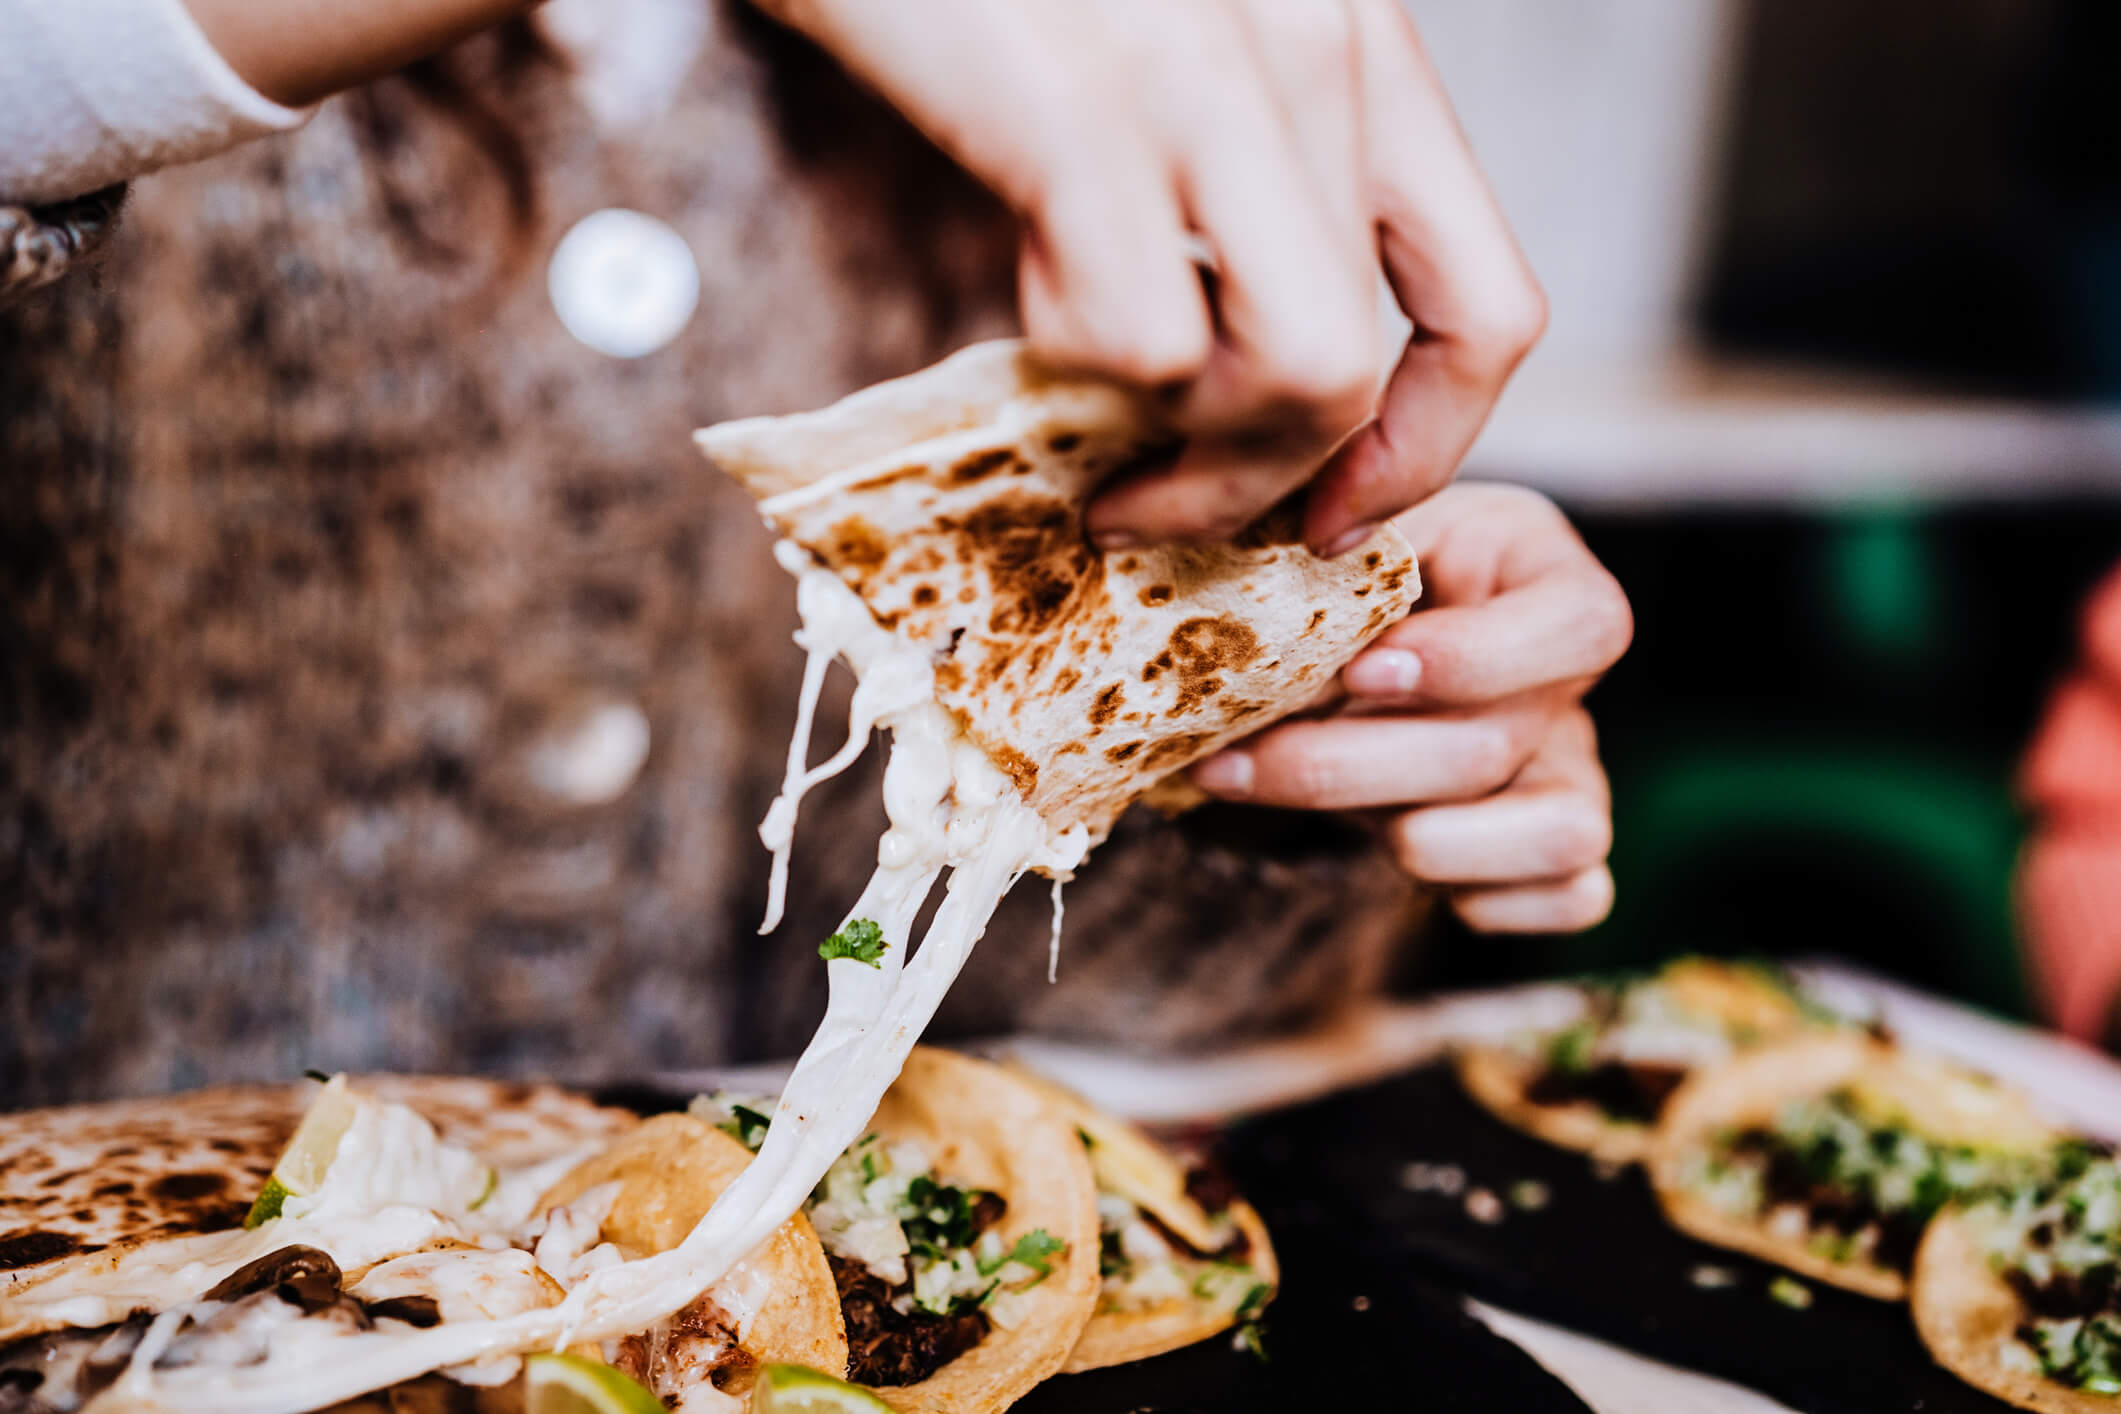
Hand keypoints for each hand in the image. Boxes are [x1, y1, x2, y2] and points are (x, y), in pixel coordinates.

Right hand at [757, 0, 1544, 554]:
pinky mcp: (1088, 109)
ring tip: (1077, 388)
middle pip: (1366, 372)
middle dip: (1258, 487)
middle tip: (1151, 505)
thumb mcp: (1183, 49)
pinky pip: (1137, 341)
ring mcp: (1213, 80)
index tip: (1332, 512)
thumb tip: (1242, 376)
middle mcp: (1320, 52)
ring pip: (1288, 376)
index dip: (1426, 446)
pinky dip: (1064, 359)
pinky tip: (1018, 274)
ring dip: (1169, 441)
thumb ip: (1251, 180)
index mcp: (1360, 43)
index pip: (1488, 306)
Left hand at [1188, 483, 1630, 932]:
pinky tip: (1383, 847)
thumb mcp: (1341, 541)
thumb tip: (1283, 603)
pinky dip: (1480, 896)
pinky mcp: (1563, 852)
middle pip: (1498, 747)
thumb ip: (1333, 555)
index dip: (1473, 660)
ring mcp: (1577, 771)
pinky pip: (1572, 899)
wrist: (1345, 651)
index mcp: (1544, 577)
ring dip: (1414, 839)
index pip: (1582, 625)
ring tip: (1306, 804)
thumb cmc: (1347, 580)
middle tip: (1235, 757)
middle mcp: (1572, 682)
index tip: (1358, 671)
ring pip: (1562, 835)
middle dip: (1347, 765)